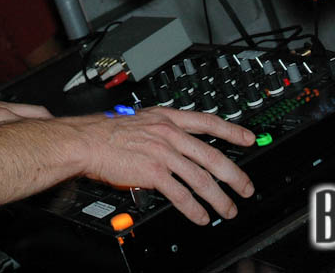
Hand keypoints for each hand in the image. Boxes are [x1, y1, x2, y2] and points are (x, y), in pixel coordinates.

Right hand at [72, 106, 255, 225]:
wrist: (86, 141)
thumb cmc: (106, 132)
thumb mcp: (140, 121)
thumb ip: (161, 131)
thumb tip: (176, 146)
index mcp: (166, 118)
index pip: (208, 122)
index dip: (232, 131)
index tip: (248, 139)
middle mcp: (169, 133)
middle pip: (211, 155)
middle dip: (234, 174)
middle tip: (246, 187)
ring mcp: (162, 152)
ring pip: (201, 178)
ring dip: (218, 197)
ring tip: (227, 209)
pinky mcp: (153, 172)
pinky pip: (181, 194)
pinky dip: (194, 208)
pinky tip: (200, 216)